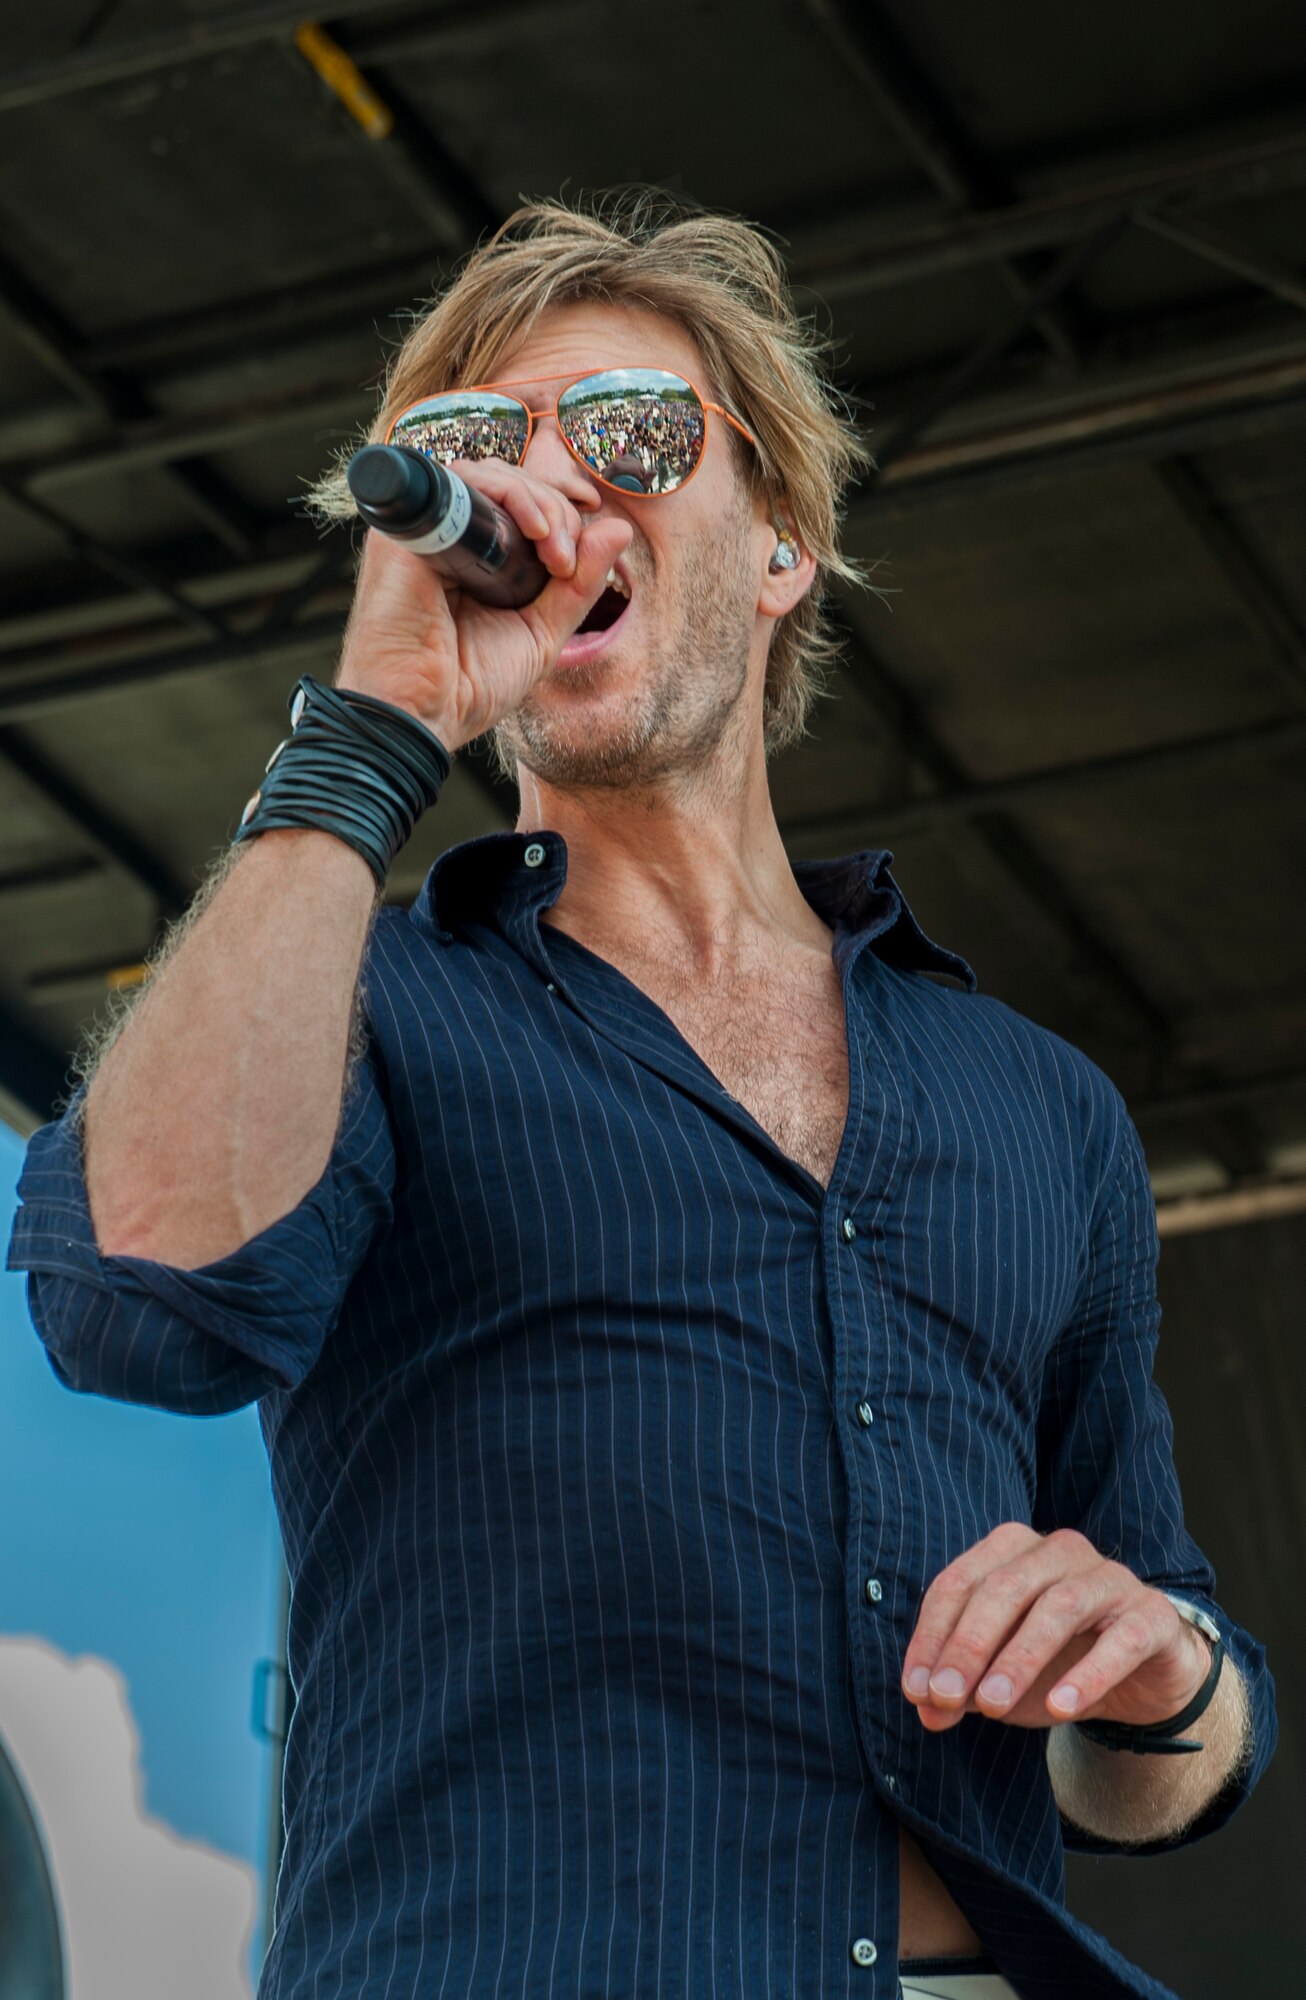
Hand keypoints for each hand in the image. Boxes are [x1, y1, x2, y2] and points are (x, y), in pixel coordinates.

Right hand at [336, 458, 631, 751]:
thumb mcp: (543, 632)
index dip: (560, 508)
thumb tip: (619, 527)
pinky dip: (511, 496)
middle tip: (568, 563)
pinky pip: (464, 481)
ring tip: (556, 557)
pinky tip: (536, 534)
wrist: (422, 714)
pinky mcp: (407, 526)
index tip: (581, 544)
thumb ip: (579, 583)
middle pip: (511, 482)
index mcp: (473, 556)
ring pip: (492, 474)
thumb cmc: (470, 685)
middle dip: (557, 511)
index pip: (521, 502)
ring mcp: (425, 526)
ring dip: (540, 503)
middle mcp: (447, 534)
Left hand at [900, 1524, 1212, 1733]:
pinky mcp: (1153, 1615)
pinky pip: (1121, 1640)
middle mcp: (1059, 1551)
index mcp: (1013, 1551)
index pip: (959, 1583)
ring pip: (1058, 1606)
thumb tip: (926, 1708)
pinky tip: (1060, 1708)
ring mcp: (1110, 1578)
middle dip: (968, 1644)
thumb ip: (964, 1688)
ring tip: (992, 1705)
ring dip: (1019, 1658)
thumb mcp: (1002, 1679)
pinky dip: (1088, 1674)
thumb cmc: (1059, 1664)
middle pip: (1004, 1588)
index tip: (914, 1689)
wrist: (1143, 1678)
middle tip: (944, 1696)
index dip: (932, 1635)